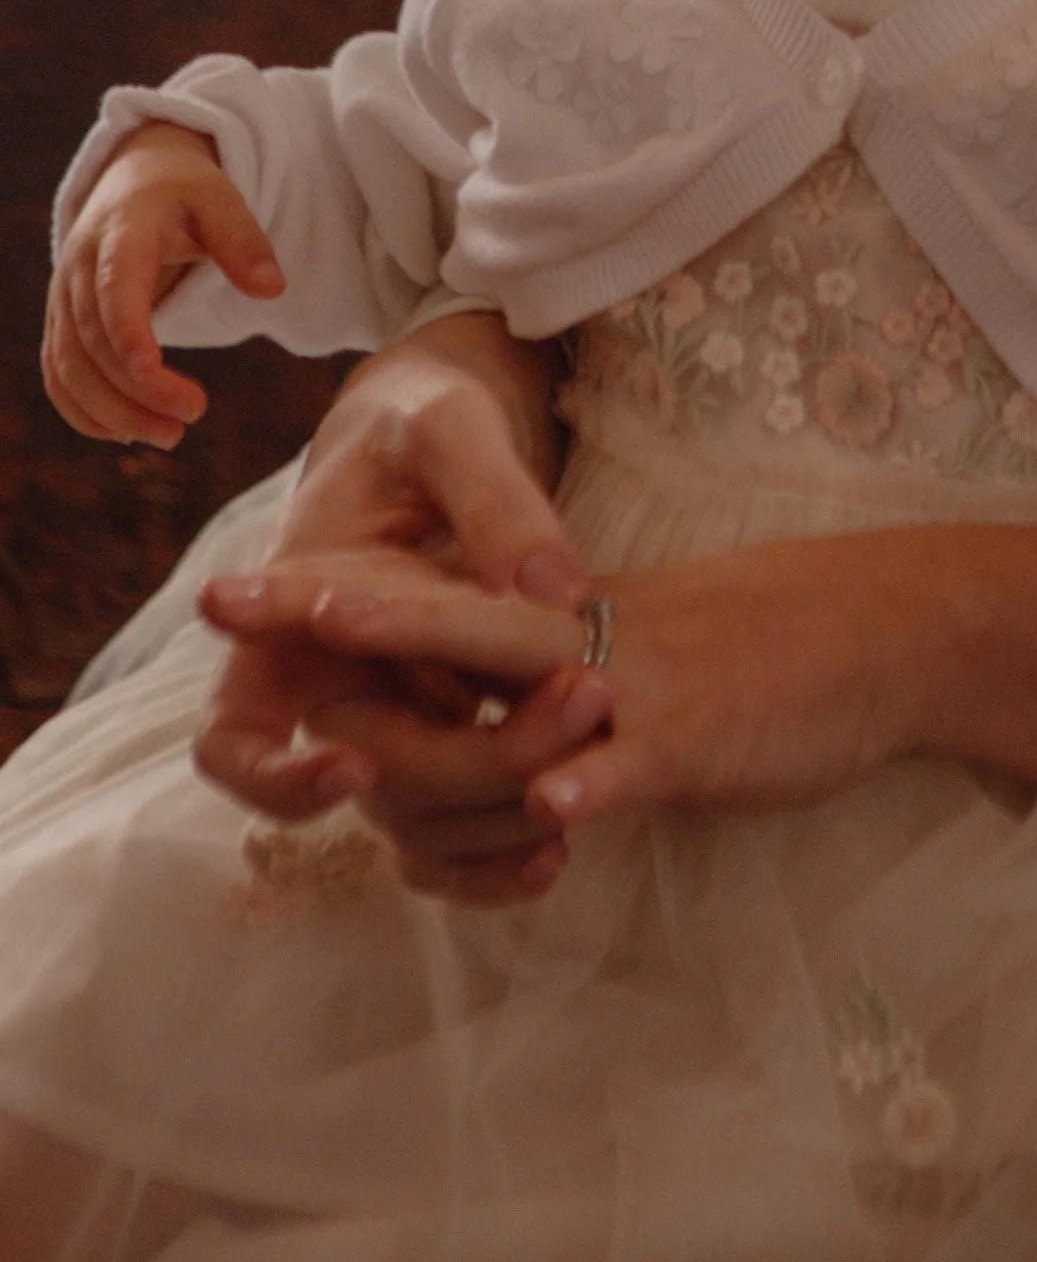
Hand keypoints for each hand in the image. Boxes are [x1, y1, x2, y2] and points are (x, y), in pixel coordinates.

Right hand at [43, 119, 283, 447]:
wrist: (133, 182)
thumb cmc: (184, 193)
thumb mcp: (220, 200)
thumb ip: (243, 240)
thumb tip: (272, 289)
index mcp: (120, 233)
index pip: (114, 290)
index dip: (126, 333)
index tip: (152, 372)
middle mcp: (79, 269)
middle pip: (93, 342)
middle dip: (135, 389)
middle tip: (192, 416)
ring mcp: (63, 299)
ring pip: (69, 368)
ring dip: (111, 412)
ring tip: (170, 436)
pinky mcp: (62, 324)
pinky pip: (58, 376)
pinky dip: (84, 412)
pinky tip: (128, 434)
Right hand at [192, 311, 588, 901]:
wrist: (447, 434)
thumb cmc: (420, 418)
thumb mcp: (451, 428)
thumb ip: (493, 498)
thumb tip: (549, 591)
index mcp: (290, 624)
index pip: (232, 741)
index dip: (278, 780)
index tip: (357, 768)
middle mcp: (333, 684)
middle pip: (368, 785)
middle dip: (461, 774)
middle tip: (562, 730)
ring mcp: (395, 711)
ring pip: (424, 813)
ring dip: (499, 811)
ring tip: (579, 794)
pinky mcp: (455, 724)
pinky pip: (467, 811)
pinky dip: (508, 837)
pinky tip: (564, 843)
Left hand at [205, 538, 925, 850]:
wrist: (881, 632)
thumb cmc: (761, 652)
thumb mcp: (640, 656)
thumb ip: (554, 691)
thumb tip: (481, 750)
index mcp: (564, 621)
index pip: (432, 596)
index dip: (333, 594)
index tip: (238, 587)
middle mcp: (585, 642)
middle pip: (446, 619)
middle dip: (338, 613)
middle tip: (240, 597)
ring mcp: (641, 688)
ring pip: (525, 690)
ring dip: (435, 707)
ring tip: (346, 721)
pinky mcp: (702, 738)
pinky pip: (639, 759)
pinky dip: (595, 777)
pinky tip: (555, 802)